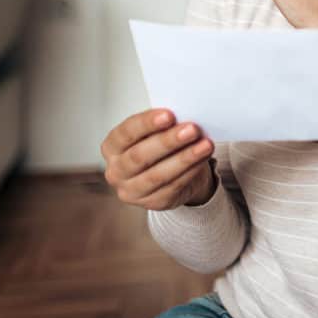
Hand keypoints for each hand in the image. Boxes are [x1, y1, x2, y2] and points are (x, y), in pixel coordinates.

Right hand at [101, 108, 216, 210]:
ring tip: (205, 145)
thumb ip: (162, 124)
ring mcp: (132, 190)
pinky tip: (202, 159)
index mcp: (112, 147)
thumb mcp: (155, 131)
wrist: (172, 173)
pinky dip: (190, 171)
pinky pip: (173, 187)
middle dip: (168, 141)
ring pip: (158, 175)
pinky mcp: (152, 203)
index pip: (126, 133)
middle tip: (192, 129)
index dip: (147, 123)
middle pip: (140, 156)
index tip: (169, 115)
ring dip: (185, 158)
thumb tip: (183, 115)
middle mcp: (116, 171)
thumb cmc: (160, 146)